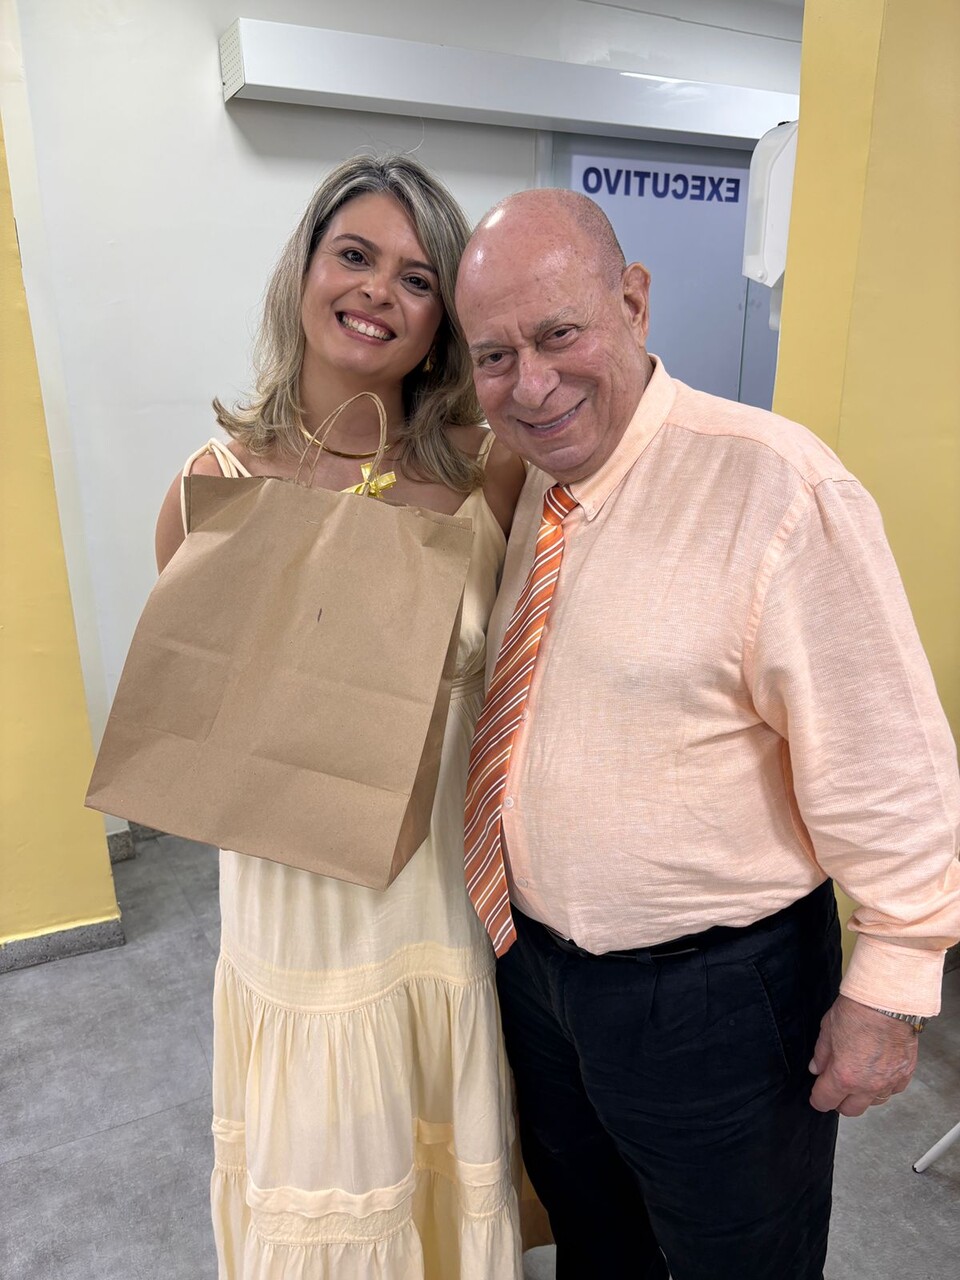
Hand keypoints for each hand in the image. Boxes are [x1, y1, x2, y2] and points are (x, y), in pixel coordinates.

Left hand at [808, 994, 918, 1115]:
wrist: (888, 1001)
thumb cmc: (858, 1011)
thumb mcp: (828, 1029)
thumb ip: (821, 1054)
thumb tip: (816, 1068)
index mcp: (844, 1076)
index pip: (826, 1100)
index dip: (818, 1099)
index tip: (817, 1096)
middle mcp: (868, 1085)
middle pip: (851, 1109)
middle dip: (840, 1102)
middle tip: (836, 1089)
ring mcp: (889, 1081)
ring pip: (874, 1102)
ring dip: (863, 1095)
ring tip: (858, 1079)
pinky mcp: (905, 1074)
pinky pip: (893, 1090)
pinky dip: (884, 1086)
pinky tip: (878, 1073)